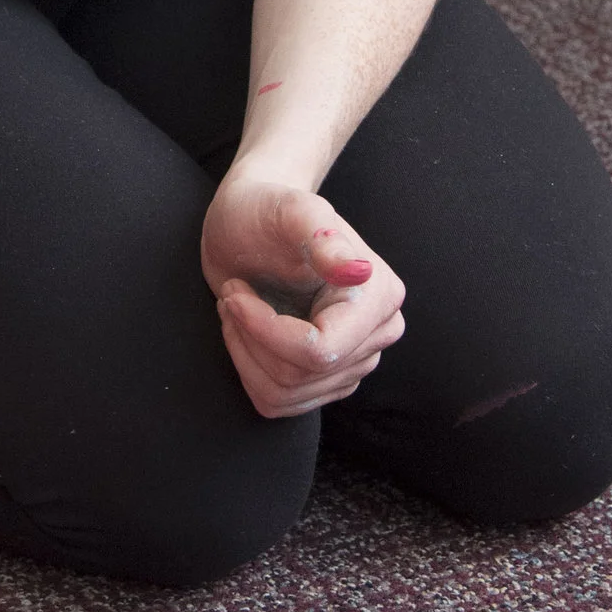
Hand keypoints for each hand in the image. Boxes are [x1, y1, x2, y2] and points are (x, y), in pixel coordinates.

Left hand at [200, 170, 405, 419]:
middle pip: (301, 377)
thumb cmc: (266, 209)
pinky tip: (246, 332)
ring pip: (286, 395)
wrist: (253, 220)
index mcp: (378, 297)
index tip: (233, 295)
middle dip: (251, 339)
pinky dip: (249, 370)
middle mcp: (378, 333)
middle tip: (233, 295)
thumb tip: (359, 270)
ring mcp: (355, 360)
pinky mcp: (328, 377)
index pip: (321, 352)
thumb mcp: (289, 211)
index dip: (266, 332)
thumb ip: (322, 236)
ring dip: (245, 354)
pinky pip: (280, 402)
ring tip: (238, 309)